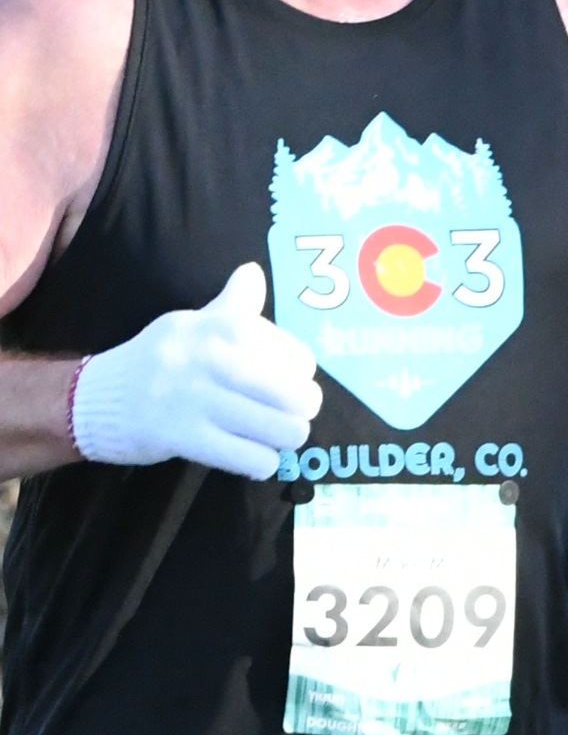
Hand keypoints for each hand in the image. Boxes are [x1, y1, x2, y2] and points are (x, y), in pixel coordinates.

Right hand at [69, 263, 322, 477]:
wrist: (97, 397)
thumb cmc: (158, 361)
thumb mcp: (192, 324)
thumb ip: (231, 305)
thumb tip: (253, 271)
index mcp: (218, 327)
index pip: (295, 354)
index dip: (302, 374)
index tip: (291, 381)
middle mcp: (209, 357)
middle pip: (295, 395)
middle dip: (302, 411)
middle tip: (290, 416)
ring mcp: (196, 398)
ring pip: (281, 429)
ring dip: (285, 440)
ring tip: (272, 437)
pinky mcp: (185, 437)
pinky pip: (253, 459)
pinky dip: (262, 463)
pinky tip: (251, 456)